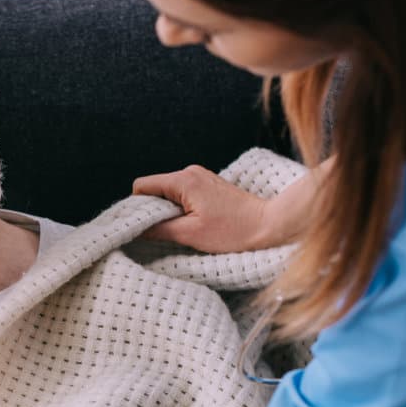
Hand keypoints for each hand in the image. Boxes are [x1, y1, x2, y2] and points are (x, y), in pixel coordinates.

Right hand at [133, 165, 270, 251]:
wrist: (269, 225)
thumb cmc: (232, 231)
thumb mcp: (190, 234)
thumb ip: (158, 229)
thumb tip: (136, 229)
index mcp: (183, 181)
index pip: (142, 186)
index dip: (137, 207)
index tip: (142, 226)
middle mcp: (190, 172)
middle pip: (154, 188)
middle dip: (153, 210)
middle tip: (164, 231)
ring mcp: (201, 176)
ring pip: (168, 192)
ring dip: (169, 211)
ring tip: (184, 228)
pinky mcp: (208, 184)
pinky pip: (182, 194)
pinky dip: (181, 209)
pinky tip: (194, 223)